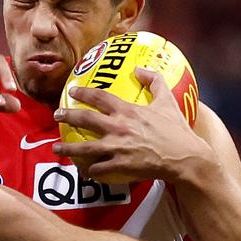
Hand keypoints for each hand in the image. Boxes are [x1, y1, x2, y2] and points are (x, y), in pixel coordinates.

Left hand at [53, 67, 212, 182]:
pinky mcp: (120, 165)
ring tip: (56, 148)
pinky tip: (84, 172)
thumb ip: (154, 81)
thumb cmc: (177, 130)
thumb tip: (140, 68)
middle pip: (85, 119)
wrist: (185, 157)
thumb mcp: (167, 101)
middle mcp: (118, 127)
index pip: (99, 97)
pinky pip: (99, 169)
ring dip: (68, 149)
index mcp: (128, 111)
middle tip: (57, 115)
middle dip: (67, 115)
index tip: (72, 91)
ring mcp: (117, 148)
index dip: (83, 92)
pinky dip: (90, 171)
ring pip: (85, 148)